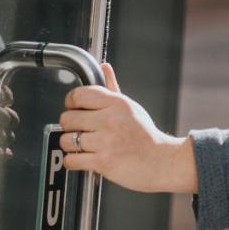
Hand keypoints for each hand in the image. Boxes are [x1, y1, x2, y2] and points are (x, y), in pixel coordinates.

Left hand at [58, 63, 197, 193]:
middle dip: (70, 126)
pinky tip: (84, 158)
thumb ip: (112, 88)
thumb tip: (104, 67)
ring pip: (66, 140)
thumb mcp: (131, 107)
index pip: (78, 95)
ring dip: (71, 145)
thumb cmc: (145, 135)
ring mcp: (106, 141)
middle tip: (80, 130)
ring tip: (83, 146)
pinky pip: (71, 160)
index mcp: (117, 103)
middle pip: (67, 118)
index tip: (74, 108)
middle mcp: (110, 120)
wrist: (162, 161)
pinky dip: (73, 161)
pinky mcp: (103, 162)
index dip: (71, 102)